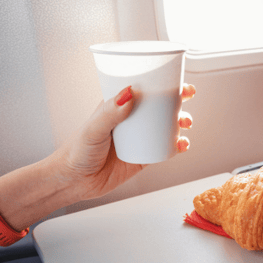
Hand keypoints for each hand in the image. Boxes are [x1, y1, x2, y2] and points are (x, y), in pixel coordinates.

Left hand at [50, 84, 195, 200]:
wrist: (74, 182)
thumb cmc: (76, 152)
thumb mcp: (93, 129)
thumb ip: (111, 112)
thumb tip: (130, 93)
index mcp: (118, 108)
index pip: (143, 90)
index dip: (162, 83)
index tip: (176, 79)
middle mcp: (131, 121)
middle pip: (160, 106)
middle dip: (178, 99)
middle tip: (187, 97)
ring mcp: (139, 139)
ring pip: (166, 126)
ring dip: (181, 122)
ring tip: (185, 123)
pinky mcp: (144, 157)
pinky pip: (165, 149)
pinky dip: (177, 146)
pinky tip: (182, 145)